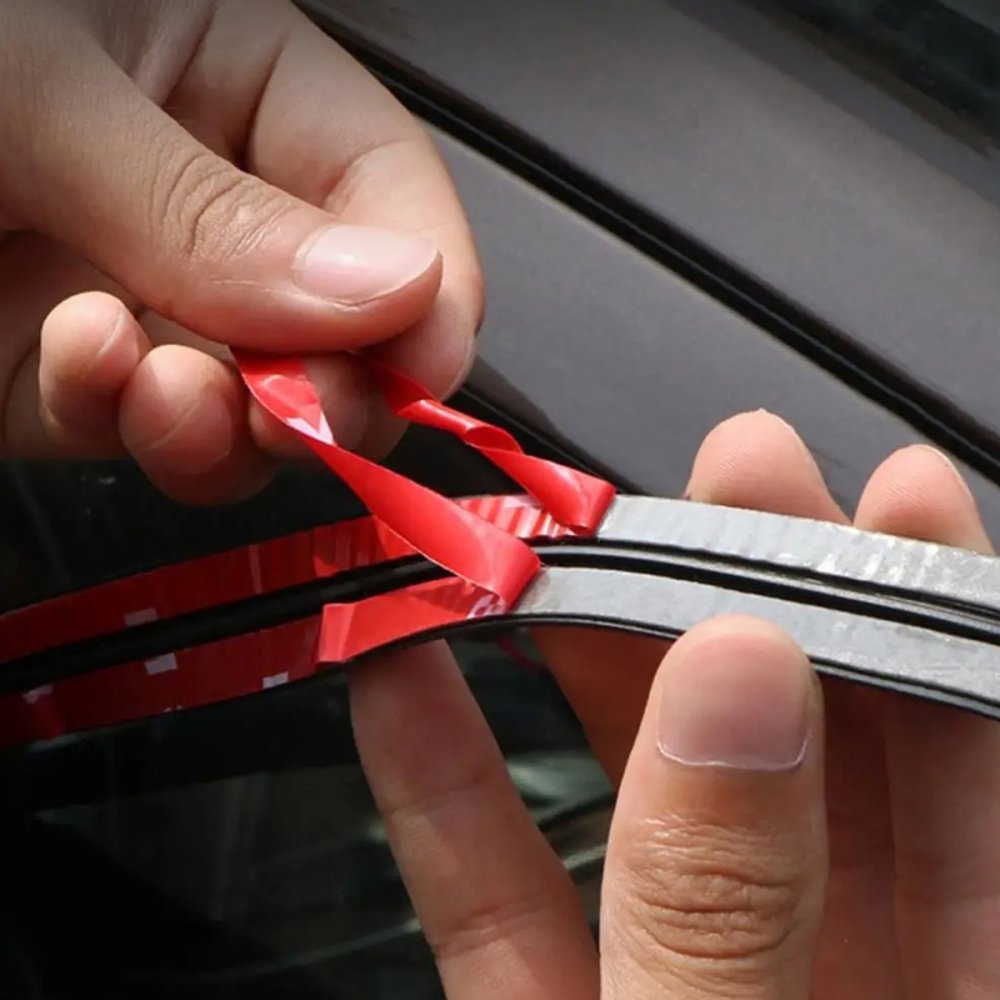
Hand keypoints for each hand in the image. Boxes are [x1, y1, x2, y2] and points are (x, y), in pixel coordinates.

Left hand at [0, 0, 479, 501]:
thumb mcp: (36, 78)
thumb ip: (216, 207)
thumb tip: (392, 291)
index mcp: (228, 70)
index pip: (388, 192)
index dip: (426, 287)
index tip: (421, 362)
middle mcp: (198, 190)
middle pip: (333, 320)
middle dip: (322, 378)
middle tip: (300, 404)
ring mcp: (132, 286)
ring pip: (244, 396)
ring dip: (218, 416)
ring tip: (163, 385)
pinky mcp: (53, 367)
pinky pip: (133, 422)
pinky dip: (121, 418)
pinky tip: (85, 368)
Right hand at [350, 411, 998, 997]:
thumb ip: (729, 906)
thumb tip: (735, 680)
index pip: (974, 765)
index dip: (927, 614)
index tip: (887, 490)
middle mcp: (833, 985)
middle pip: (800, 757)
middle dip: (747, 601)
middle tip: (711, 481)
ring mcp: (688, 994)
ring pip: (649, 805)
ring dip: (590, 672)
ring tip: (546, 556)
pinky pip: (509, 900)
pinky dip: (453, 799)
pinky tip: (408, 697)